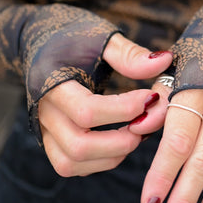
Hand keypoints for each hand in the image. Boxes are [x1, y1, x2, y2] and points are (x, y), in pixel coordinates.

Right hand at [38, 35, 172, 176]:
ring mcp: (43, 129)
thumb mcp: (102, 37)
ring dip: (111, 156)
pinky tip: (120, 142)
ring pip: (71, 163)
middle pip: (78, 146)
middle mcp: (42, 110)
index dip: (125, 110)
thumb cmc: (73, 37)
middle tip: (146, 124)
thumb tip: (165, 62)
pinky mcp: (49, 140)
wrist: (38, 41)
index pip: (87, 110)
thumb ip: (130, 55)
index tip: (152, 97)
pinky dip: (99, 162)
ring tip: (136, 134)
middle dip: (120, 142)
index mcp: (51, 81)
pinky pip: (70, 165)